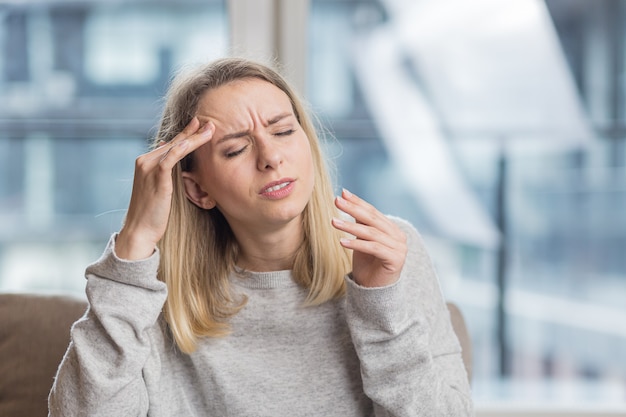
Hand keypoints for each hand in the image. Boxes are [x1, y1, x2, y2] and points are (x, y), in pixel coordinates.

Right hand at [116, 117, 213, 259]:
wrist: (140, 230)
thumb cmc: (152, 213)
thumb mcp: (159, 189)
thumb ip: (165, 174)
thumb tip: (174, 162)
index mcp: (145, 162)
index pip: (169, 144)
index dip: (185, 134)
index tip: (201, 126)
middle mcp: (145, 161)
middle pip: (173, 142)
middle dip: (192, 131)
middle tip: (209, 122)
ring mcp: (148, 167)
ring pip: (175, 147)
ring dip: (194, 137)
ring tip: (210, 130)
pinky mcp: (156, 176)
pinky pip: (171, 157)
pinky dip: (183, 148)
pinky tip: (194, 141)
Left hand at [332, 189, 406, 287]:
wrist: (375, 292)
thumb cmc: (367, 265)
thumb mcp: (361, 240)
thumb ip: (360, 223)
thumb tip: (346, 200)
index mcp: (391, 229)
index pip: (372, 212)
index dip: (358, 202)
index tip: (342, 193)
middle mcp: (398, 236)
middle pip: (372, 219)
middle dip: (353, 209)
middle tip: (336, 201)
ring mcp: (399, 247)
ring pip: (371, 233)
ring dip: (350, 227)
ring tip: (333, 222)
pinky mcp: (396, 259)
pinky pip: (374, 248)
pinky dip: (357, 244)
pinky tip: (342, 241)